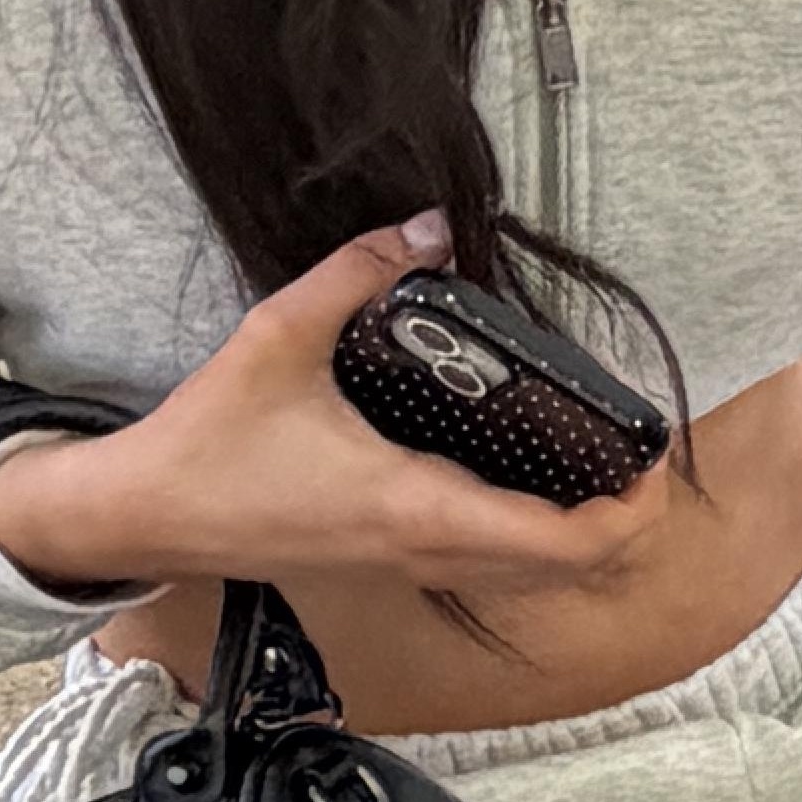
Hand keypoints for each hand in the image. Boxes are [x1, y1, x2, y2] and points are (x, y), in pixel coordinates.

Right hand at [0, 213, 686, 605]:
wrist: (145, 516)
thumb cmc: (209, 441)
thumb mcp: (281, 338)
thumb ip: (358, 274)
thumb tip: (429, 224)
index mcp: (419, 507)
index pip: (567, 542)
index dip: (634, 511)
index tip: (656, 460)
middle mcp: (428, 551)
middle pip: (571, 569)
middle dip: (628, 522)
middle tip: (644, 458)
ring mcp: (412, 568)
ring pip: (534, 576)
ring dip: (586, 536)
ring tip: (607, 468)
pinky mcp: (394, 565)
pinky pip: (494, 567)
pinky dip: (538, 540)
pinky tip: (537, 483)